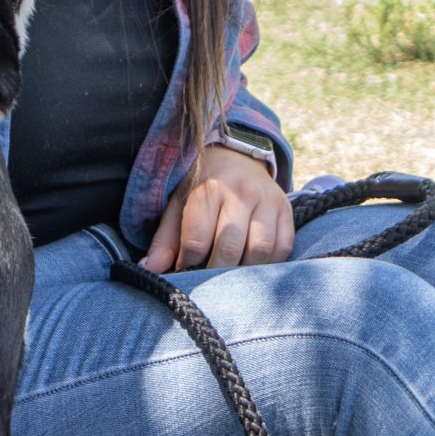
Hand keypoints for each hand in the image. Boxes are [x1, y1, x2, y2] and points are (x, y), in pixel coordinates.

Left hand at [142, 142, 292, 270]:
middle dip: (216, 272)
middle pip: (230, 248)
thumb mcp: (178, 204)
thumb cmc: (201, 185)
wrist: (235, 155)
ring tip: (231, 275)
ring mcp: (268, 200)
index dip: (188, 263)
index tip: (185, 269)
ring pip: (261, 250)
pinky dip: (269, 263)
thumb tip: (148, 270)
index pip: (197, 241)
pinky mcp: (286, 210)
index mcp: (209, 189)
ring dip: (245, 270)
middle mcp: (241, 192)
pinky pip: (283, 247)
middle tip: (208, 279)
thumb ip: (165, 239)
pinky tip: (253, 265)